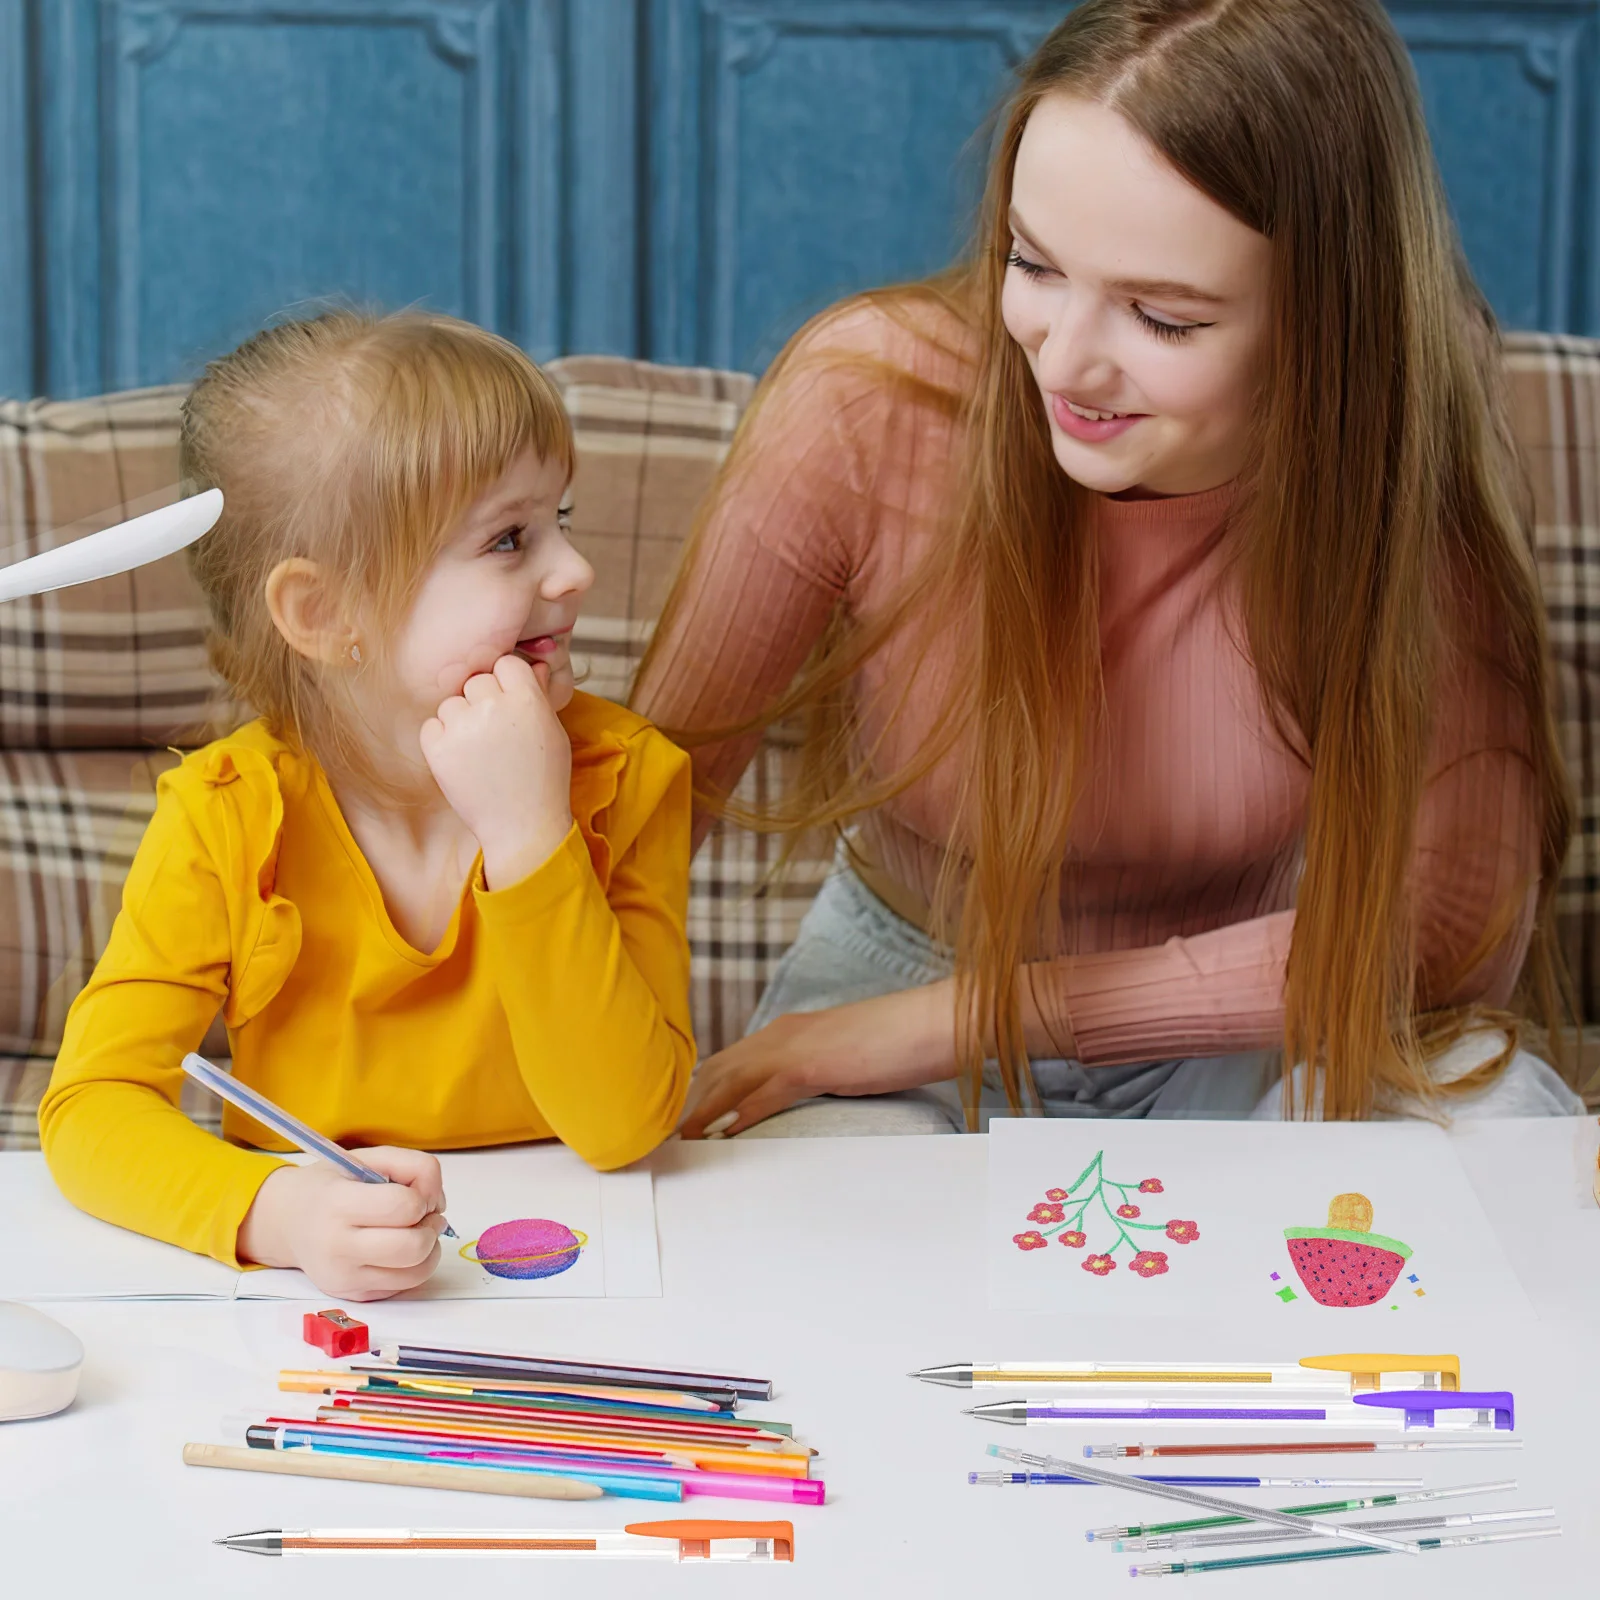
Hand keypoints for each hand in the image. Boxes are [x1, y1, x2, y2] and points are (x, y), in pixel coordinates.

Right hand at [237, 1147, 447, 1301]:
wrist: (288, 1222)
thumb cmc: (333, 1185)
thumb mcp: (368, 1158)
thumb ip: (413, 1166)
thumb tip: (437, 1202)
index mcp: (338, 1204)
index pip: (402, 1207)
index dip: (422, 1196)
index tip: (415, 1192)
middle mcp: (337, 1247)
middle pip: (413, 1247)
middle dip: (431, 1227)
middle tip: (424, 1214)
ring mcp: (345, 1278)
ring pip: (416, 1273)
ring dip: (430, 1249)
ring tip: (417, 1230)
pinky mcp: (355, 1296)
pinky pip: (404, 1286)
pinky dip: (414, 1266)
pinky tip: (400, 1249)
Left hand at [419, 654, 572, 887]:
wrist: (523, 824)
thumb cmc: (543, 779)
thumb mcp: (552, 731)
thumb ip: (538, 694)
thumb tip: (535, 664)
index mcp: (526, 698)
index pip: (505, 664)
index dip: (506, 683)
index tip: (509, 704)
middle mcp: (493, 707)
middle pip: (476, 682)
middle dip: (482, 701)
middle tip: (495, 732)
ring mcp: (463, 727)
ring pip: (451, 703)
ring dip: (460, 720)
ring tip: (480, 750)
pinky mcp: (439, 749)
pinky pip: (431, 726)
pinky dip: (441, 739)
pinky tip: (463, 759)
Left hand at [678, 981, 959, 1136]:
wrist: (933, 1021)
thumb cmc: (896, 1042)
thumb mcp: (842, 1058)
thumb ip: (813, 1072)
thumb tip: (795, 1095)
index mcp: (787, 1031)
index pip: (726, 1061)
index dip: (698, 1090)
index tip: (675, 1119)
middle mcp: (783, 1033)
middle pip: (718, 1069)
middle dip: (688, 1102)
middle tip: (662, 1136)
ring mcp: (798, 1046)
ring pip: (733, 1080)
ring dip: (704, 1111)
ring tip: (681, 1142)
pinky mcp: (816, 1063)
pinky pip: (769, 1091)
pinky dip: (744, 1112)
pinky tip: (726, 1133)